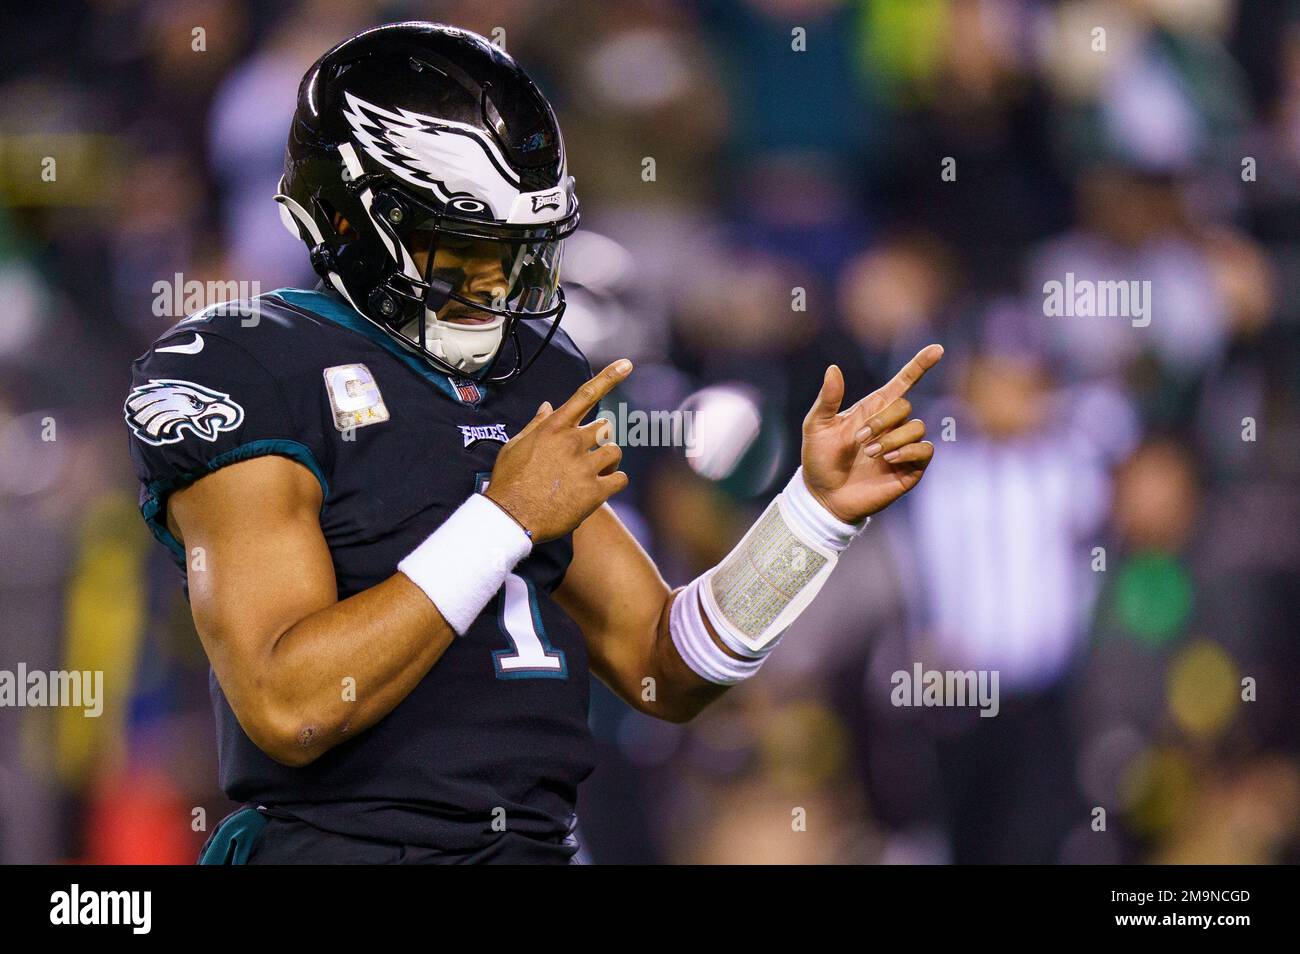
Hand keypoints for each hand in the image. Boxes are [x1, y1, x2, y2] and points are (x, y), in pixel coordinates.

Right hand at [486, 360, 631, 542]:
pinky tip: (601, 490)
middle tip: (587, 456)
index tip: (627, 364)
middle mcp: (572, 442)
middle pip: (605, 428)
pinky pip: (621, 479)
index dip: (609, 377)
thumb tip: (548, 406)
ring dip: (608, 461)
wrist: (511, 518)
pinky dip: (614, 483)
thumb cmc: (509, 482)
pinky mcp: (595, 491)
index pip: (585, 395)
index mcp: (554, 428)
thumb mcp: (515, 446)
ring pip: (615, 451)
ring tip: (594, 474)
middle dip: (598, 440)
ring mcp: (585, 466)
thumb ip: (536, 425)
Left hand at [801, 345, 943, 522]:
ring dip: (891, 439)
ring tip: (869, 454)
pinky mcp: (910, 468)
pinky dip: (908, 451)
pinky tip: (888, 461)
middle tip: (859, 439)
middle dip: (883, 420)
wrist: (824, 496)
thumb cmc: (819, 459)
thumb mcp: (817, 426)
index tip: (937, 349)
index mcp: (873, 409)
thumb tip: (833, 369)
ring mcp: (903, 446)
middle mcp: (892, 425)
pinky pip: (925, 450)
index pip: (904, 382)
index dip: (920, 365)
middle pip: (905, 405)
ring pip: (916, 427)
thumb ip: (828, 399)